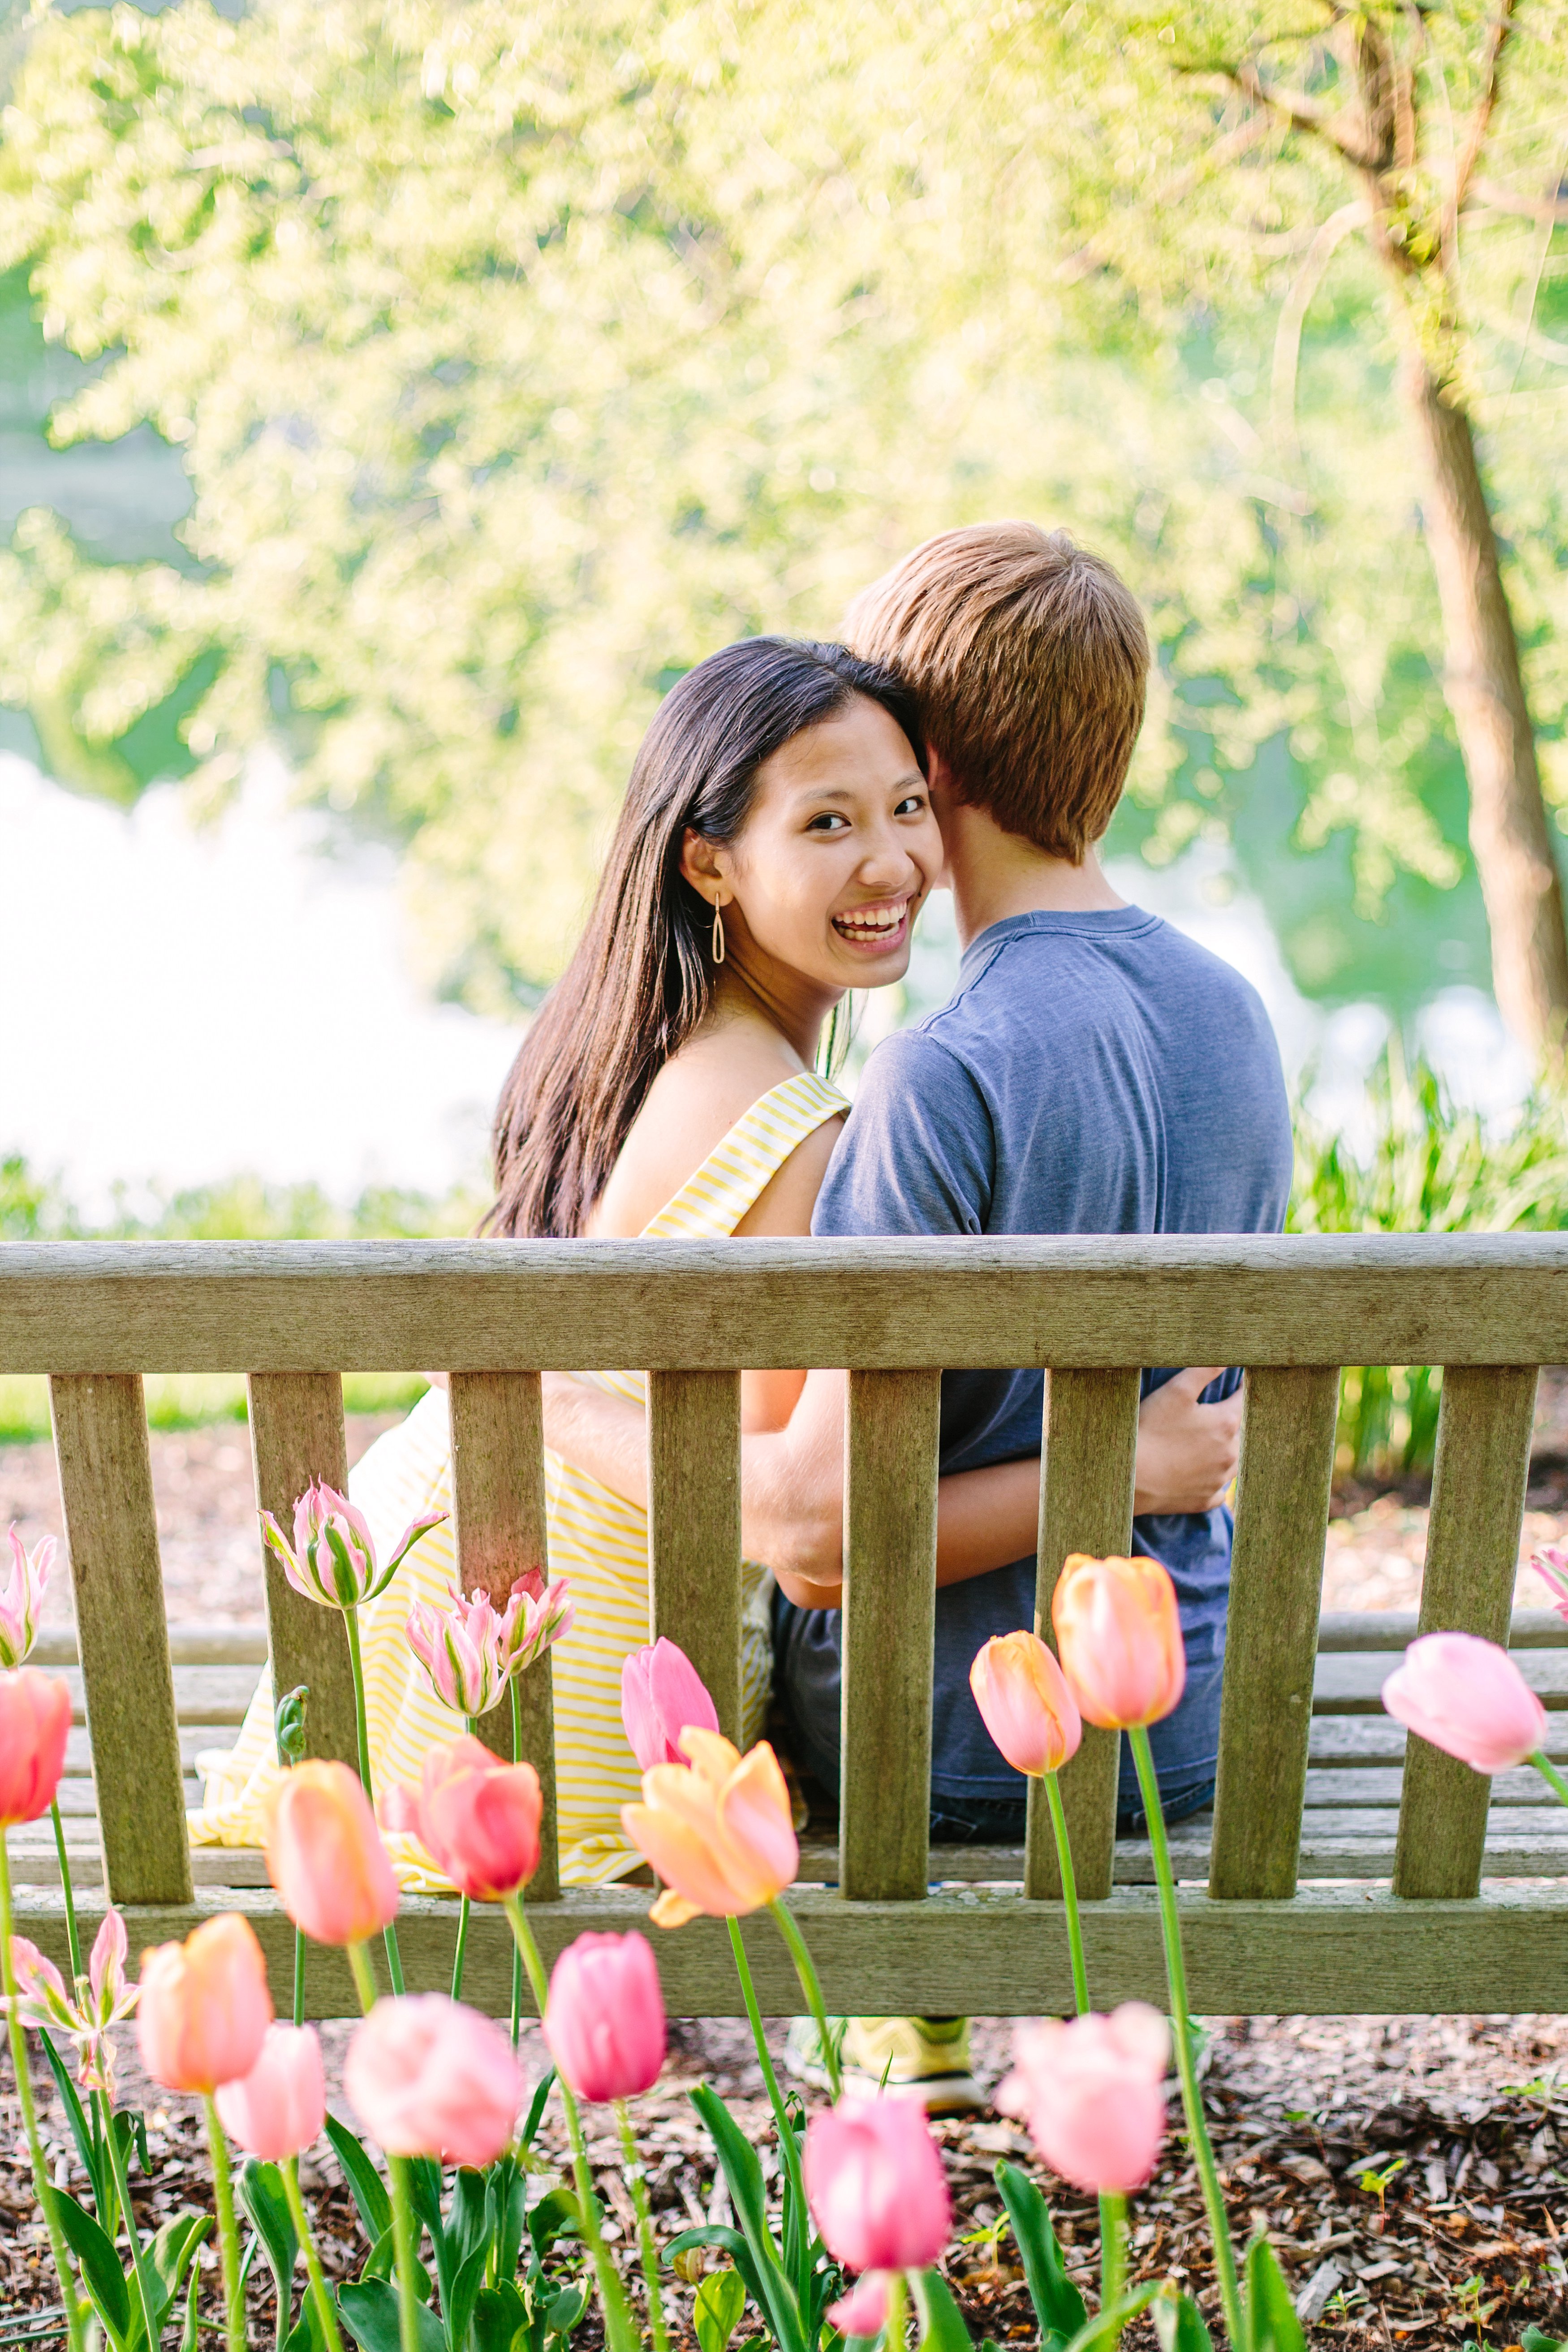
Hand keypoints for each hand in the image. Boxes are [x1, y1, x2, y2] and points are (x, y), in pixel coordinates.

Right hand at [1133, 1367, 1241, 1515]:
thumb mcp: (1176, 1391)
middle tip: (1211, 1413)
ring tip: (1207, 1442)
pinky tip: (1200, 1473)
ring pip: (1232, 1461)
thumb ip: (1205, 1370)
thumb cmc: (1152, 1430)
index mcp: (1227, 1424)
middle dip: (1229, 1420)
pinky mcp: (1205, 1499)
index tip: (1235, 1383)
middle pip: (1239, 1431)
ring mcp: (1219, 1479)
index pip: (1243, 1399)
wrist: (1131, 1477)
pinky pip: (1218, 1489)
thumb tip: (1230, 1356)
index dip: (1238, 1389)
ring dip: (1224, 1450)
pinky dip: (1212, 1479)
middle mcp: (1230, 1453)